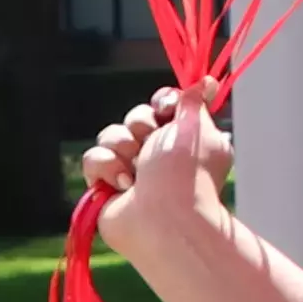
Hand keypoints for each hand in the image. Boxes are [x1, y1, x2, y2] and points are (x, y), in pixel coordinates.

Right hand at [82, 85, 237, 271]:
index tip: (166, 107)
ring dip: (122, 147)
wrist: (165, 219)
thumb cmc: (186, 174)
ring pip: (110, 135)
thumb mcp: (196, 128)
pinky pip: (93, 158)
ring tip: (136, 171)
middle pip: (134, 116)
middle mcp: (157, 153)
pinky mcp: (105, 185)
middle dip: (140, 125)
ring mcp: (130, 169)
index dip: (162, 101)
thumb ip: (194, 102)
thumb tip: (209, 82)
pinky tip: (123, 185)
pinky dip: (106, 168)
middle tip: (150, 142)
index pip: (163, 103)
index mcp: (183, 138)